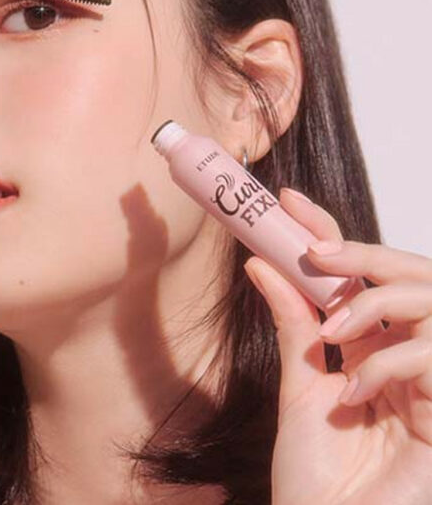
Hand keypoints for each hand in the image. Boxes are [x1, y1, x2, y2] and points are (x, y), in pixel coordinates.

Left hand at [243, 187, 431, 503]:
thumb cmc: (315, 474)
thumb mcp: (299, 386)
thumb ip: (292, 325)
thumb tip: (259, 262)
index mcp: (365, 348)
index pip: (356, 277)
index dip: (329, 235)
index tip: (287, 201)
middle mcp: (402, 356)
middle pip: (407, 275)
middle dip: (363, 252)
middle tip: (317, 251)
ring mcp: (429, 382)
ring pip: (429, 301)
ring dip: (374, 305)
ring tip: (333, 332)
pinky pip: (431, 357)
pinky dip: (387, 365)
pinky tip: (351, 396)